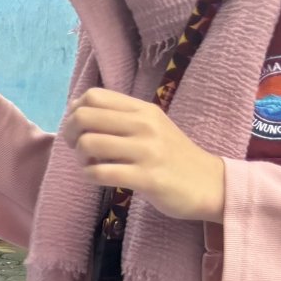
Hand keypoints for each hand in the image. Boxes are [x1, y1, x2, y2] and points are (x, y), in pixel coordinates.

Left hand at [65, 89, 227, 221]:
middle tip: (80, 149)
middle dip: (70, 134)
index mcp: (143, 109)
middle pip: (84, 116)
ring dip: (81, 158)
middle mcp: (144, 125)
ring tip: (92, 164)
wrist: (210, 184)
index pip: (93, 96)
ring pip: (88, 143)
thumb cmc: (173, 155)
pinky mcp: (147, 177)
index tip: (81, 129)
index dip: (75, 112)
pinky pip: (100, 172)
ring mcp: (146, 151)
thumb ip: (119, 116)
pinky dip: (90, 176)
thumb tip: (76, 108)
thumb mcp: (151, 126)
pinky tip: (100, 178)